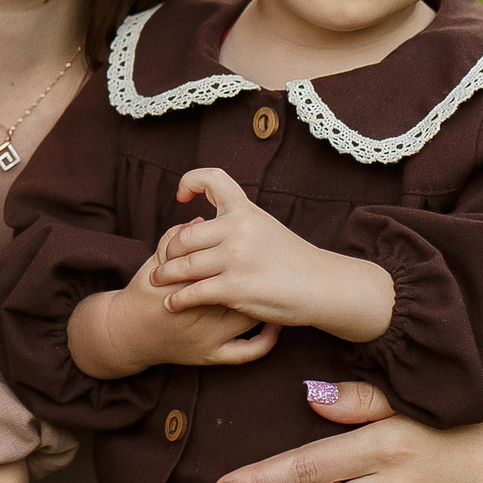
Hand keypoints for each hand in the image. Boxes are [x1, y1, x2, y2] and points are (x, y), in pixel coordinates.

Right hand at [68, 255, 283, 378]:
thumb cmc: (143, 293)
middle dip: (256, 275)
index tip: (250, 243)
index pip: (224, 263)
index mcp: (187, 283)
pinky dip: (267, 341)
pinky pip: (249, 352)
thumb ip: (175, 238)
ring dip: (264, 303)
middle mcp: (201, 312)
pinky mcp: (212, 357)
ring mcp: (209, 338)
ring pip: (252, 317)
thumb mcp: (154, 261)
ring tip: (272, 288)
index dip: (240, 251)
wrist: (127, 334)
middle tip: (265, 264)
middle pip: (244, 288)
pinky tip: (274, 325)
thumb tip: (203, 219)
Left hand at [151, 168, 394, 342]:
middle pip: (183, 236)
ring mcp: (235, 258)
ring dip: (164, 275)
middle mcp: (238, 228)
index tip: (181, 197)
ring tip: (157, 281)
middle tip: (161, 262)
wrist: (324, 286)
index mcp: (246, 210)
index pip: (212, 179)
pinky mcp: (235, 287)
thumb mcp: (266, 228)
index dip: (190, 181)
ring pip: (181, 265)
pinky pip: (192, 292)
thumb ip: (238, 222)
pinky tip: (172, 303)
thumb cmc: (294, 260)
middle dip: (167, 250)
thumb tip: (201, 224)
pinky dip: (178, 299)